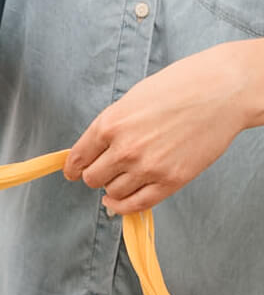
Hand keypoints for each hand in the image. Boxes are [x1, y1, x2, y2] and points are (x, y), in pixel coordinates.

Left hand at [63, 42, 253, 214]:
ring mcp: (148, 167)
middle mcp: (125, 149)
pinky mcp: (171, 181)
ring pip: (113, 192)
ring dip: (113, 188)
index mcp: (110, 124)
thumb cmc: (179, 87)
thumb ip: (110, 126)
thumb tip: (94, 148)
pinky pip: (137, 205)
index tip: (72, 172)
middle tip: (104, 171)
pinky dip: (123, 207)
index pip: (78, 157)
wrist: (222, 91)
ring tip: (122, 178)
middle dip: (95, 175)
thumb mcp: (131, 100)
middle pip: (92, 178)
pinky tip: (118, 202)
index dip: (73, 168)